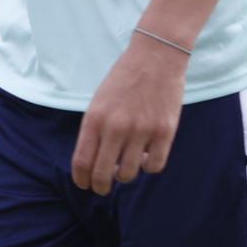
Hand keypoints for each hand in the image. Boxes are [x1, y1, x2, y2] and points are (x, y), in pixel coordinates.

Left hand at [70, 39, 187, 194]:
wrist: (155, 58)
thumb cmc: (123, 80)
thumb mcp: (99, 102)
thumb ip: (95, 130)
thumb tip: (94, 162)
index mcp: (94, 119)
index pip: (82, 161)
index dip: (81, 179)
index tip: (84, 184)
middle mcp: (116, 127)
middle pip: (103, 174)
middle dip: (100, 186)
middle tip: (102, 188)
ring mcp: (142, 131)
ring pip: (129, 174)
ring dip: (125, 176)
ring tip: (125, 168)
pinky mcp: (165, 132)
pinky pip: (154, 166)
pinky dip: (148, 167)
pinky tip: (145, 158)